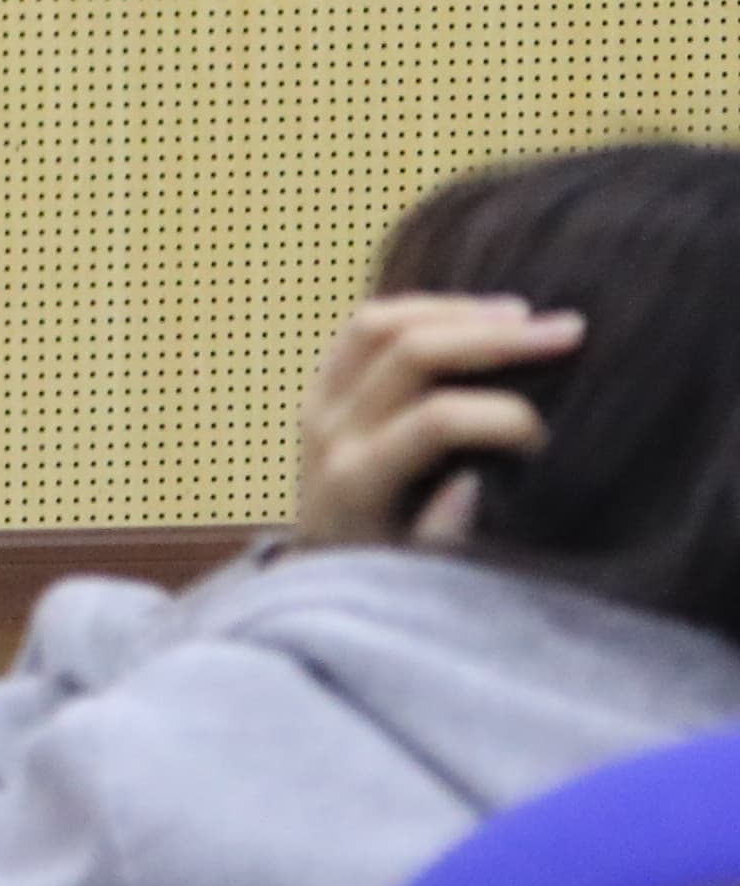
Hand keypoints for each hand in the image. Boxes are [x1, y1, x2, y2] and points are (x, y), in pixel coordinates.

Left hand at [300, 292, 581, 549]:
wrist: (325, 566)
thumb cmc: (387, 574)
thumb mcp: (419, 575)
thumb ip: (445, 536)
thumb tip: (473, 482)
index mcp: (358, 481)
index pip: (433, 422)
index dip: (502, 416)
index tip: (550, 434)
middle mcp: (330, 431)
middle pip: (408, 354)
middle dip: (495, 338)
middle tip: (567, 332)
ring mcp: (318, 402)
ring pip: (379, 324)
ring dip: (457, 311)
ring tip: (523, 315)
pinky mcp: (319, 386)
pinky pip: (363, 327)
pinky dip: (422, 310)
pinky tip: (475, 316)